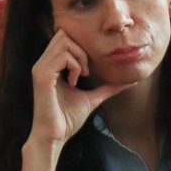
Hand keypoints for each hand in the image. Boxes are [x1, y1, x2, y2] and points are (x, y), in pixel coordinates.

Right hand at [27, 29, 132, 148]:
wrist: (55, 137)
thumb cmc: (67, 120)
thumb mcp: (92, 98)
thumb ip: (107, 88)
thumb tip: (129, 82)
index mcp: (50, 66)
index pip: (64, 38)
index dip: (81, 46)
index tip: (88, 68)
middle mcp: (42, 64)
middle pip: (63, 34)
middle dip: (81, 48)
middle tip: (87, 70)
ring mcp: (40, 69)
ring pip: (64, 41)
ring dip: (79, 57)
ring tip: (82, 76)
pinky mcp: (42, 76)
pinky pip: (62, 57)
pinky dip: (75, 66)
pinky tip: (74, 82)